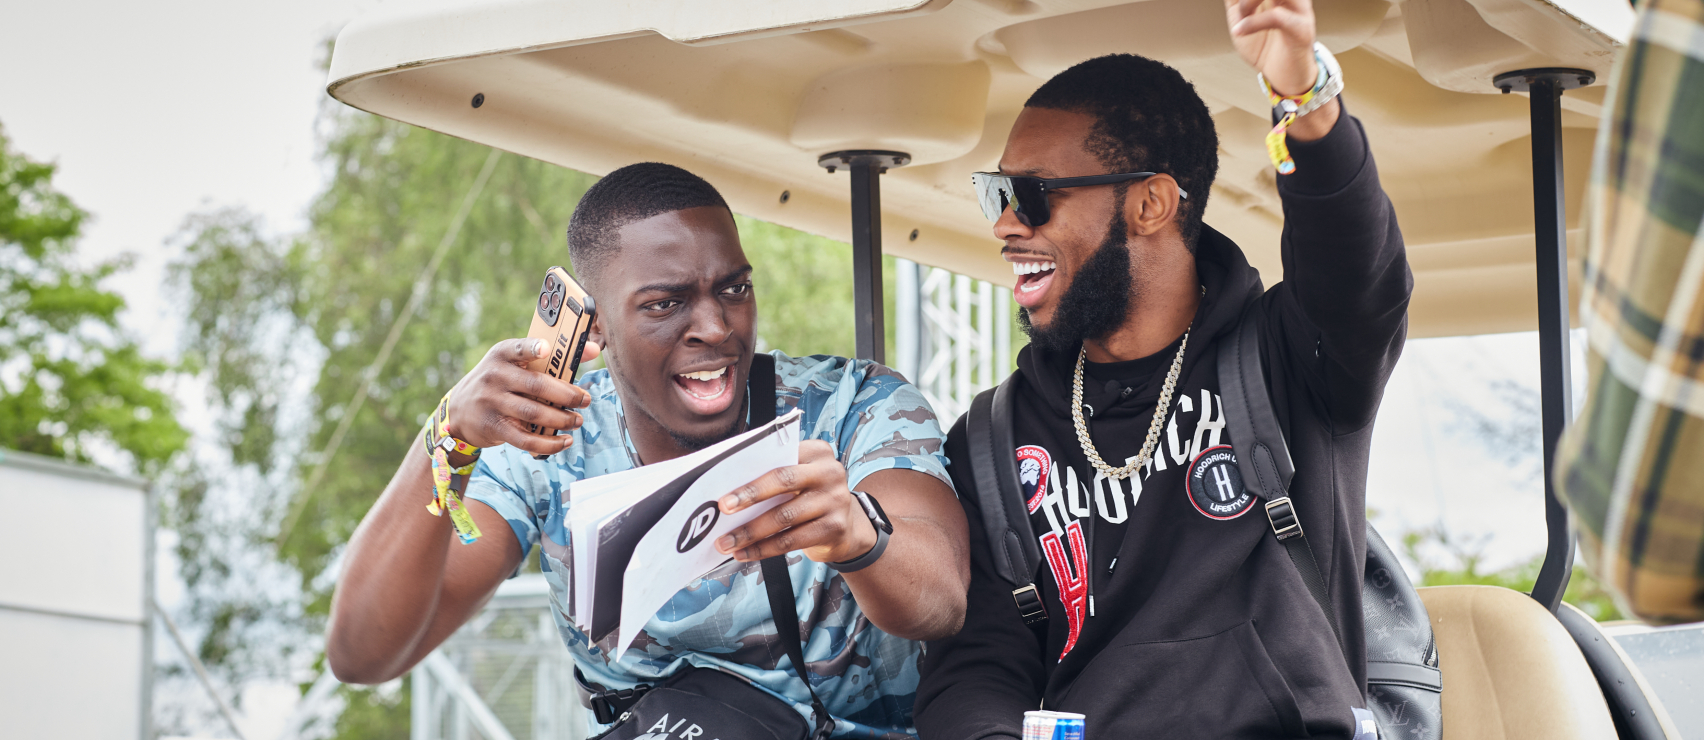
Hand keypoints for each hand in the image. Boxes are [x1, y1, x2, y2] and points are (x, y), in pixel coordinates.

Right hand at [441, 338, 602, 458]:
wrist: (459, 411)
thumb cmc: (500, 382)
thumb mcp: (514, 363)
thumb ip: (549, 357)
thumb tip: (593, 349)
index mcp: (502, 354)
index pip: (518, 348)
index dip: (532, 348)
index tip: (546, 348)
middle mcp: (495, 376)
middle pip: (536, 385)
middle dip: (566, 394)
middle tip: (585, 400)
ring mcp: (492, 402)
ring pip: (533, 413)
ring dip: (561, 419)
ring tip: (577, 421)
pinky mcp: (494, 427)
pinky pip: (525, 439)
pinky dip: (548, 444)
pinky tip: (565, 441)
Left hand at [713, 440, 878, 562]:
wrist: (845, 528)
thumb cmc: (807, 497)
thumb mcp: (798, 478)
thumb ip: (772, 474)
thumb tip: (728, 492)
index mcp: (817, 452)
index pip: (780, 458)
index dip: (751, 474)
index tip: (725, 491)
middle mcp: (830, 472)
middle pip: (784, 481)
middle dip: (749, 496)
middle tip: (722, 510)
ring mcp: (836, 501)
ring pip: (784, 517)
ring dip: (750, 531)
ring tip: (726, 542)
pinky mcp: (835, 528)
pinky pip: (791, 540)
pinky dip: (763, 549)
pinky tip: (745, 553)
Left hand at [1226, 0, 1318, 95]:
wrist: (1283, 75)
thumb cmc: (1265, 45)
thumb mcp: (1241, 17)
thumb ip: (1234, 0)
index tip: (1237, 5)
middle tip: (1239, 8)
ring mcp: (1300, 9)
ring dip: (1250, 1)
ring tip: (1242, 16)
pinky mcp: (1302, 29)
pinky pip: (1278, 17)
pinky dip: (1252, 23)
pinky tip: (1240, 30)